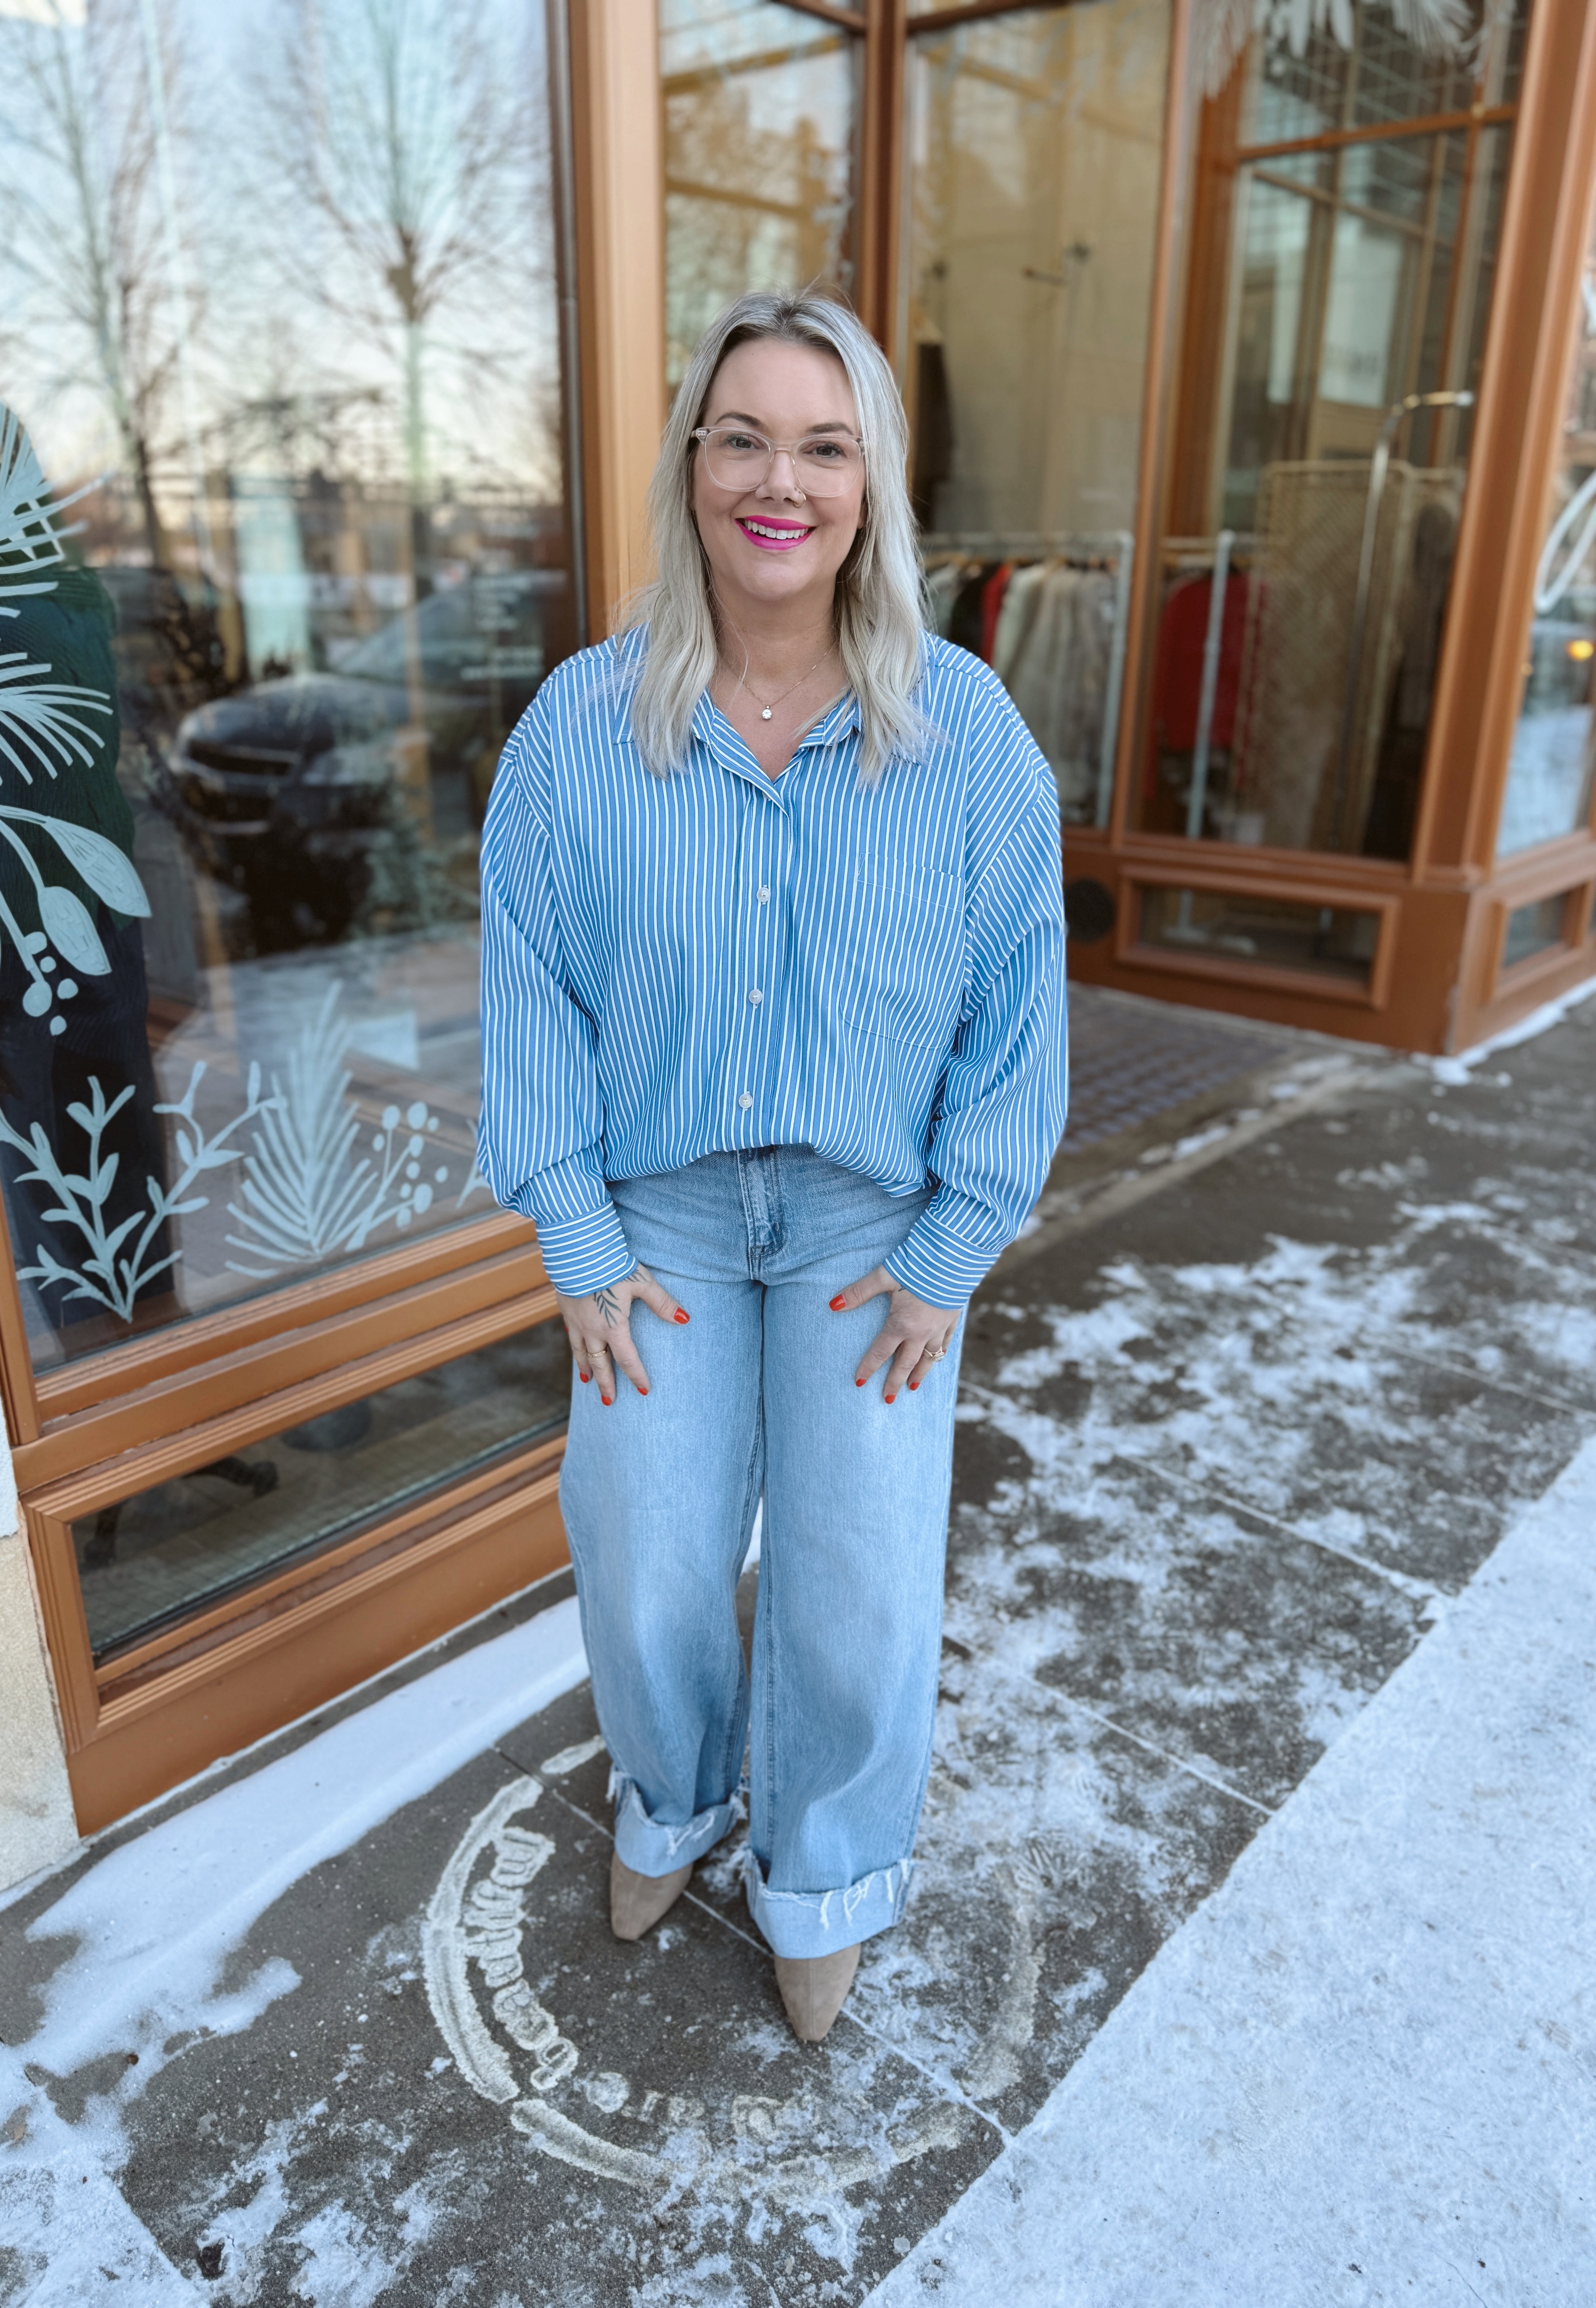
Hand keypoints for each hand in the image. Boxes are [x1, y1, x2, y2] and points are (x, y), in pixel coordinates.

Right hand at [557, 1264, 688, 1403]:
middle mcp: (592, 1329)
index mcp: (613, 1327)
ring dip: (585, 1368)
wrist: (576, 1251)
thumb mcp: (642, 1283)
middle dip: (605, 1383)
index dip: (636, 1376)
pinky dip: (574, 1345)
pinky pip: (570, 1334)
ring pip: (580, 1352)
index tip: (643, 1390)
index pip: (627, 1359)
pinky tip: (575, 1346)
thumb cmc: (612, 1265)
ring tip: (587, 1381)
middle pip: (599, 1363)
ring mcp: (575, 1321)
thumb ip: (662, 1303)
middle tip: (608, 1400)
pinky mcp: (565, 1308)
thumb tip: (684, 1319)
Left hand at [828, 1265, 960, 1402]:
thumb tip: (834, 1305)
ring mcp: (939, 1327)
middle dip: (894, 1382)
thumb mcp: (884, 1276)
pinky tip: (936, 1358)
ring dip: (919, 1374)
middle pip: (905, 1363)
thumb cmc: (917, 1264)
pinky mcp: (952, 1318)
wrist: (954, 1256)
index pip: (881, 1352)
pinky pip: (945, 1343)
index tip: (859, 1382)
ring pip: (928, 1358)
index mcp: (902, 1324)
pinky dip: (939, 1354)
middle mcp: (921, 1332)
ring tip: (912, 1388)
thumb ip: (859, 1292)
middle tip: (887, 1399)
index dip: (868, 1368)